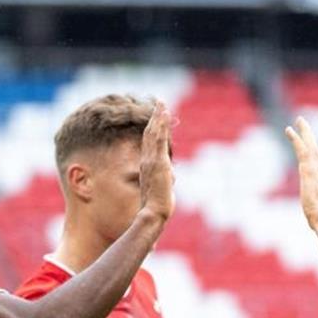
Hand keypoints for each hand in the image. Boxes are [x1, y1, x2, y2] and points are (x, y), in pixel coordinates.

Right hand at [139, 101, 175, 221]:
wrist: (153, 213)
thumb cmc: (157, 207)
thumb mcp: (161, 190)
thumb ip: (165, 179)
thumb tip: (170, 176)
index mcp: (147, 166)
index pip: (150, 144)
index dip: (153, 130)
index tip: (157, 119)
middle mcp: (147, 160)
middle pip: (150, 135)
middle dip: (155, 119)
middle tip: (159, 104)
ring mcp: (151, 160)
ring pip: (154, 134)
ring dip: (158, 118)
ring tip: (162, 104)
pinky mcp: (158, 162)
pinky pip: (158, 139)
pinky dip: (161, 125)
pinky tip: (164, 114)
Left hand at [285, 117, 317, 229]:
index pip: (316, 162)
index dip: (312, 150)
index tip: (308, 142)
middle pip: (315, 149)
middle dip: (309, 135)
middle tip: (303, 122)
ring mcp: (315, 169)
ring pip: (310, 145)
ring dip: (304, 132)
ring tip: (299, 120)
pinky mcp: (308, 169)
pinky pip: (301, 149)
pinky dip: (296, 138)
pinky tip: (289, 130)